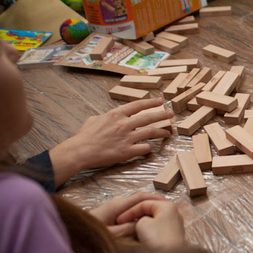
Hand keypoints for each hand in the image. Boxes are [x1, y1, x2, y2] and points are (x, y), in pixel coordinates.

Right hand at [49, 98, 173, 186]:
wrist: (80, 151)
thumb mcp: (94, 120)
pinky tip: (150, 148)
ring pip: (150, 132)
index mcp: (116, 114)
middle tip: (171, 114)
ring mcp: (127, 138)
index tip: (160, 101)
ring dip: (161, 132)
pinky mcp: (127, 151)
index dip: (151, 102)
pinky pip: (144, 148)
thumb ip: (105, 116)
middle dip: (162, 115)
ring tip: (168, 133)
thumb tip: (108, 117)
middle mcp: (124, 124)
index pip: (138, 105)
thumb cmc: (85, 136)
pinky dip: (149, 148)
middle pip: (149, 117)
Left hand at [89, 192, 167, 237]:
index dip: (155, 198)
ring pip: (135, 207)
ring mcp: (115, 206)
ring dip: (145, 211)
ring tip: (158, 218)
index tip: (168, 202)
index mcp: (118, 205)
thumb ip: (128, 228)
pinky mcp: (112, 212)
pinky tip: (144, 223)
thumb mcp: (112, 234)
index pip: (141, 196)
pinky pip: (130, 211)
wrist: (75, 232)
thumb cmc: (91, 234)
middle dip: (153, 204)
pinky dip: (139, 215)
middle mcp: (118, 202)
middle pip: (139, 200)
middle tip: (166, 212)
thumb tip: (143, 223)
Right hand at [116, 199, 185, 247]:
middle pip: (150, 210)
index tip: (119, 220)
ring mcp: (175, 224)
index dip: (129, 211)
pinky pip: (158, 228)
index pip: (144, 203)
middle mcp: (174, 212)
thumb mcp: (142, 223)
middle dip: (136, 215)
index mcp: (167, 205)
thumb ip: (139, 218)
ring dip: (141, 223)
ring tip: (131, 228)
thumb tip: (142, 221)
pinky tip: (141, 235)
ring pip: (154, 219)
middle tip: (123, 222)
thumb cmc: (156, 239)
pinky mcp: (173, 235)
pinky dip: (148, 230)